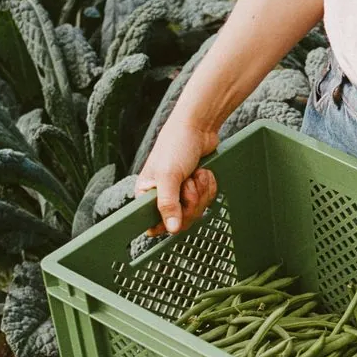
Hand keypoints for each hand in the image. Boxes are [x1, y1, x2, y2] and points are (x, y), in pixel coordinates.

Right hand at [135, 116, 219, 235]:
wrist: (199, 127)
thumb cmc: (176, 145)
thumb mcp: (168, 176)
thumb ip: (168, 204)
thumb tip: (170, 229)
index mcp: (147, 193)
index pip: (153, 224)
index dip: (167, 223)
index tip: (178, 214)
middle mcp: (162, 195)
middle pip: (180, 221)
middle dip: (190, 202)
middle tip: (189, 184)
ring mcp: (181, 193)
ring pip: (195, 211)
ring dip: (201, 192)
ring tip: (196, 174)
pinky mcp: (196, 188)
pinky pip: (206, 200)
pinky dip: (208, 187)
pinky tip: (203, 173)